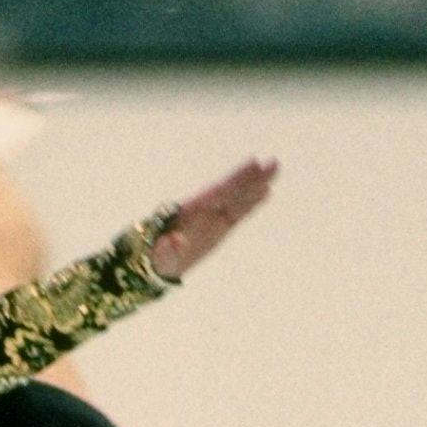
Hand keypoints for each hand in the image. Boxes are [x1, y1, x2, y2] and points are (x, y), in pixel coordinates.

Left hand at [149, 158, 277, 281]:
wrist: (152, 263)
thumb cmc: (154, 258)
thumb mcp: (159, 257)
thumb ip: (168, 249)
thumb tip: (176, 242)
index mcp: (192, 212)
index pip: (219, 192)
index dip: (236, 179)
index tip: (252, 164)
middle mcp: (205, 210)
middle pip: (232, 191)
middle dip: (251, 177)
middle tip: (273, 162)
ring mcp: (213, 219)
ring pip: (239, 199)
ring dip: (256, 185)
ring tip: (274, 168)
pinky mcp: (218, 229)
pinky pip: (239, 213)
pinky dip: (252, 203)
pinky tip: (266, 192)